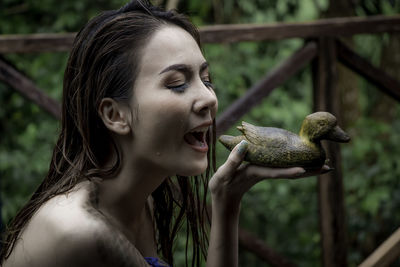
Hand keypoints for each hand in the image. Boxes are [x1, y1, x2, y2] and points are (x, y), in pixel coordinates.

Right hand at [209, 140, 329, 210]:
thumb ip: (232, 161)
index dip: (289, 171)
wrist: (223, 199)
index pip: (275, 172)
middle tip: (329, 168)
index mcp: (254, 173)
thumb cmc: (220, 187)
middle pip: (289, 172)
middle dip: (309, 171)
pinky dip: (294, 165)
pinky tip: (302, 161)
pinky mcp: (263, 171)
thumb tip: (244, 145)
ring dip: (306, 168)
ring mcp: (265, 172)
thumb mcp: (222, 175)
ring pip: (288, 170)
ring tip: (324, 165)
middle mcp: (264, 173)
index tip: (305, 170)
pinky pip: (282, 168)